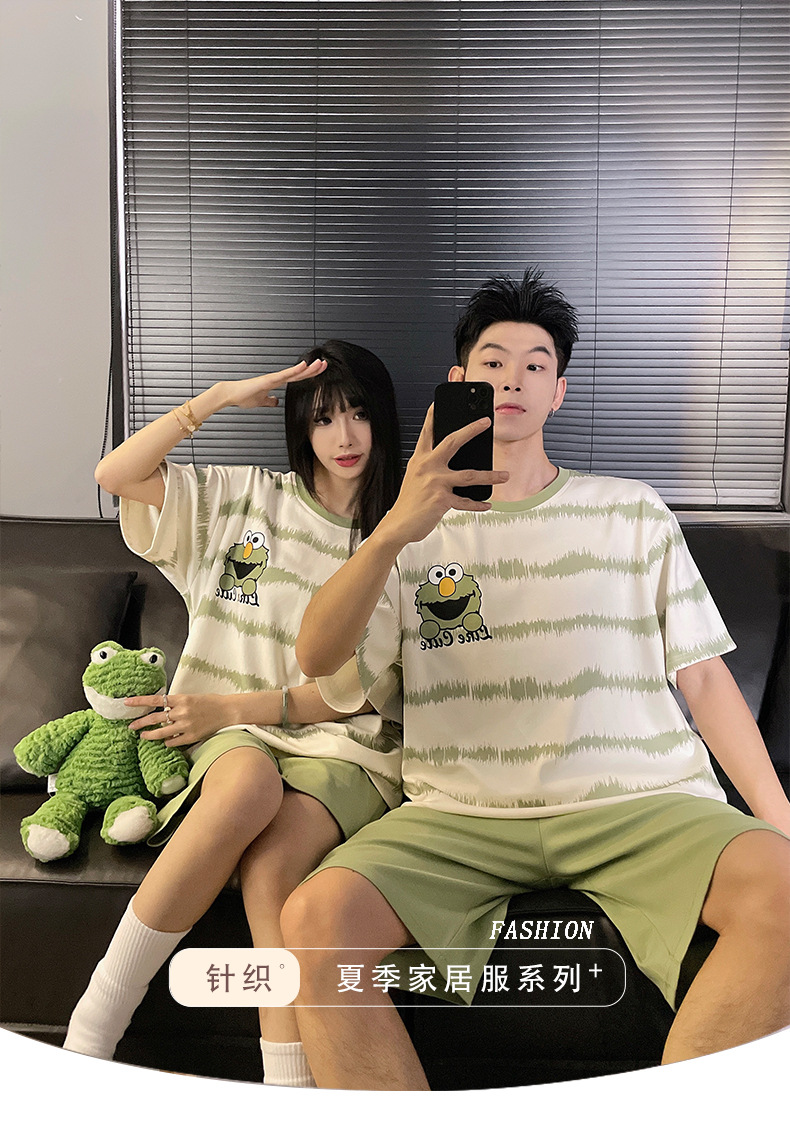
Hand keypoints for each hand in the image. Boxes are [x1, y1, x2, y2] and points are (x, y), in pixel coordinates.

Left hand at [126, 693, 233, 747]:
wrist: (227, 711)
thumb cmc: (210, 702)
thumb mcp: (191, 698)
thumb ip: (176, 703)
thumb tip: (161, 709)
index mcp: (181, 699)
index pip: (155, 699)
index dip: (139, 701)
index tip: (127, 702)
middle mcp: (182, 712)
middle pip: (155, 718)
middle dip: (140, 723)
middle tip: (131, 726)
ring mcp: (186, 725)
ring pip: (161, 733)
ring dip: (150, 735)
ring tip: (143, 736)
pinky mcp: (191, 736)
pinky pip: (173, 742)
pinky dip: (167, 741)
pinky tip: (165, 741)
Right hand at [221, 358, 326, 409]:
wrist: (230, 394)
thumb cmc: (243, 396)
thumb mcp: (261, 401)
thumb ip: (270, 401)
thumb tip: (276, 402)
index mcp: (276, 382)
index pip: (296, 378)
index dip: (308, 374)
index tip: (319, 370)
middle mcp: (276, 378)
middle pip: (299, 373)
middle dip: (312, 369)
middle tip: (325, 364)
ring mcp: (273, 378)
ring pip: (294, 372)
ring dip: (307, 368)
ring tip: (319, 363)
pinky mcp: (268, 380)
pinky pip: (284, 375)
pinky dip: (295, 370)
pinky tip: (304, 366)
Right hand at [382, 405, 508, 546]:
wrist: (398, 525)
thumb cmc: (409, 502)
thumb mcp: (415, 478)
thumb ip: (431, 467)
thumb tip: (456, 464)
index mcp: (420, 460)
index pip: (427, 432)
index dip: (432, 416)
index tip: (438, 403)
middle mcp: (427, 467)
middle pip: (453, 441)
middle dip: (472, 429)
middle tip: (486, 422)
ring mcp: (435, 482)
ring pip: (469, 475)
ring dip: (490, 475)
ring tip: (505, 476)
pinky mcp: (441, 499)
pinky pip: (466, 501)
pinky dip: (478, 504)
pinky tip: (487, 504)